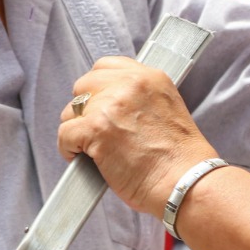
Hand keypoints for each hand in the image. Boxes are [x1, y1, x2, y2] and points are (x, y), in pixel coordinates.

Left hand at [57, 57, 214, 216]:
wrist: (185, 182)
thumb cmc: (179, 159)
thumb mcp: (166, 109)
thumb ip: (138, 98)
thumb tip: (109, 103)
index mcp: (149, 77)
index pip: (106, 66)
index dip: (98, 88)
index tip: (99, 105)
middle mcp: (129, 84)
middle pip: (84, 85)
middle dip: (86, 109)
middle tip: (96, 130)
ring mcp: (110, 105)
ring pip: (71, 111)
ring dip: (77, 130)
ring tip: (91, 148)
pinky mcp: (95, 129)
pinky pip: (64, 134)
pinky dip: (68, 149)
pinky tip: (81, 158)